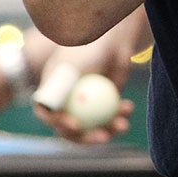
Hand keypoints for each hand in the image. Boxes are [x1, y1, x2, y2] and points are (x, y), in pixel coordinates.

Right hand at [29, 18, 142, 144]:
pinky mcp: (103, 105)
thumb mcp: (70, 65)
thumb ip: (57, 87)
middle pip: (71, 129)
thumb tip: (49, 111)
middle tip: (103, 136)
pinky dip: (120, 116)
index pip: (49, 115)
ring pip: (93, 127)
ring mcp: (85, 105)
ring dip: (108, 129)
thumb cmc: (88, 48)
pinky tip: (129, 108)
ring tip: (123, 124)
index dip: (59, 124)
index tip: (76, 126)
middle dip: (87, 137)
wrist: (112, 39)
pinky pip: (110, 118)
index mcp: (51, 92)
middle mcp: (66, 101)